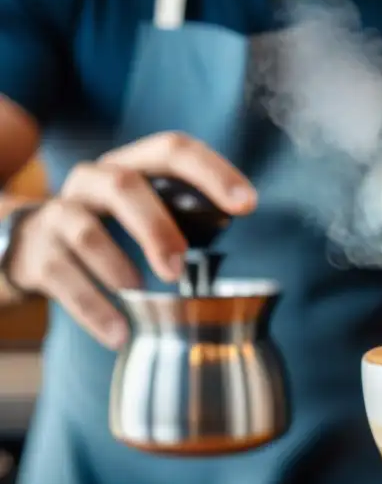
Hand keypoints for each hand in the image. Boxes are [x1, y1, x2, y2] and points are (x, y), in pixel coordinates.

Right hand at [7, 132, 256, 349]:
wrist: (32, 247)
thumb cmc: (111, 229)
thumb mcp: (145, 211)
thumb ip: (184, 214)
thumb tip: (234, 222)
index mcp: (130, 166)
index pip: (172, 150)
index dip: (212, 172)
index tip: (247, 204)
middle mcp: (91, 181)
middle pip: (123, 184)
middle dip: (157, 227)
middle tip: (179, 269)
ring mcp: (59, 215)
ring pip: (87, 232)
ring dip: (119, 267)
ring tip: (141, 294)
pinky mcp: (37, 254)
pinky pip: (62, 278)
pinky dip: (93, 309)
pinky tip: (118, 333)